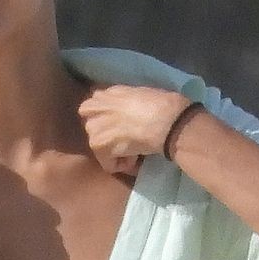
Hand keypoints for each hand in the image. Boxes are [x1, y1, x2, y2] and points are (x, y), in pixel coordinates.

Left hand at [76, 84, 195, 174]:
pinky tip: (136, 156)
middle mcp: (93, 109)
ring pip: (100, 149)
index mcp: (102, 95)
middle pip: (93, 131)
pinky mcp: (99, 146)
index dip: (107, 122)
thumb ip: (120, 103)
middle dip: (108, 137)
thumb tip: (122, 113)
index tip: (121, 126)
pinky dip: (123, 165)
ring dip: (116, 152)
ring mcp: (93, 128)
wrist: (167, 121)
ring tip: (134, 148)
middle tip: (127, 139)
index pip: (91, 111)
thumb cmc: (160, 105)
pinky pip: (109, 165)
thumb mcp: (135, 94)